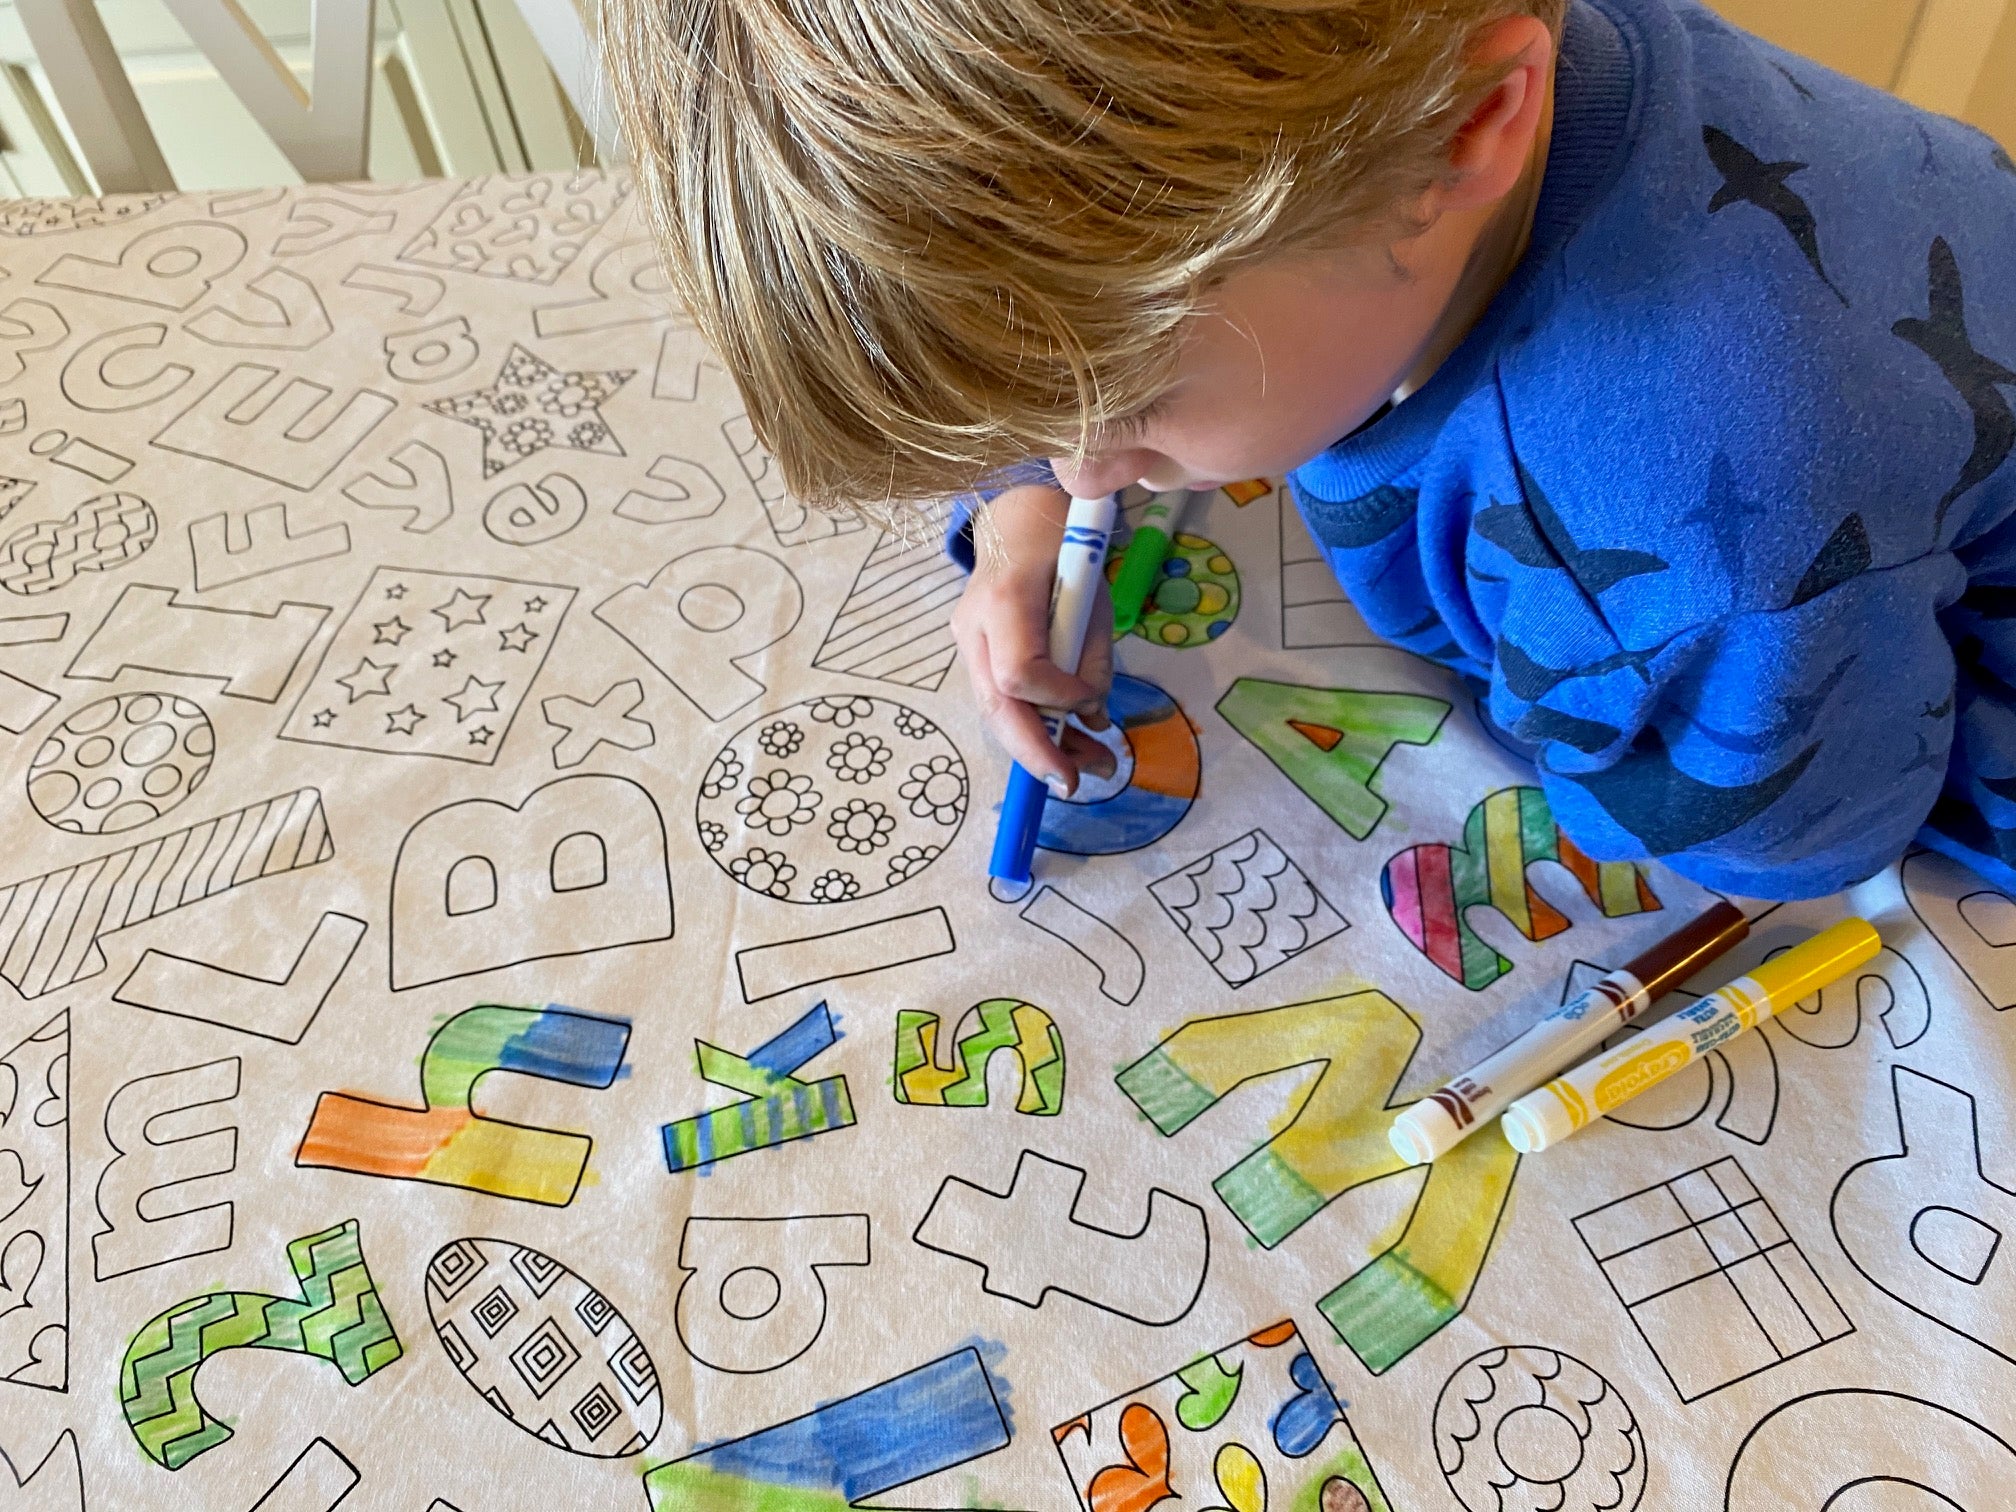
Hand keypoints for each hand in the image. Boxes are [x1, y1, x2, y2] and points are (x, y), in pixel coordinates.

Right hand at [951, 483, 1117, 794]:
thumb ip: (1094, 657)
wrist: (1019, 525)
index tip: (1092, 702)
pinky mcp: (974, 658)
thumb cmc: (1064, 555)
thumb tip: (1093, 718)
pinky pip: (1002, 702)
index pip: (1018, 672)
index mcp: (1005, 599)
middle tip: (1073, 784)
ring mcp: (967, 644)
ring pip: (996, 713)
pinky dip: (1037, 727)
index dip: (1057, 698)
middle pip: (995, 705)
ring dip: (1044, 748)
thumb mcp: (1094, 598)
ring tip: (1096, 766)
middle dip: (1035, 751)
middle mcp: (973, 627)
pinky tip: (1074, 743)